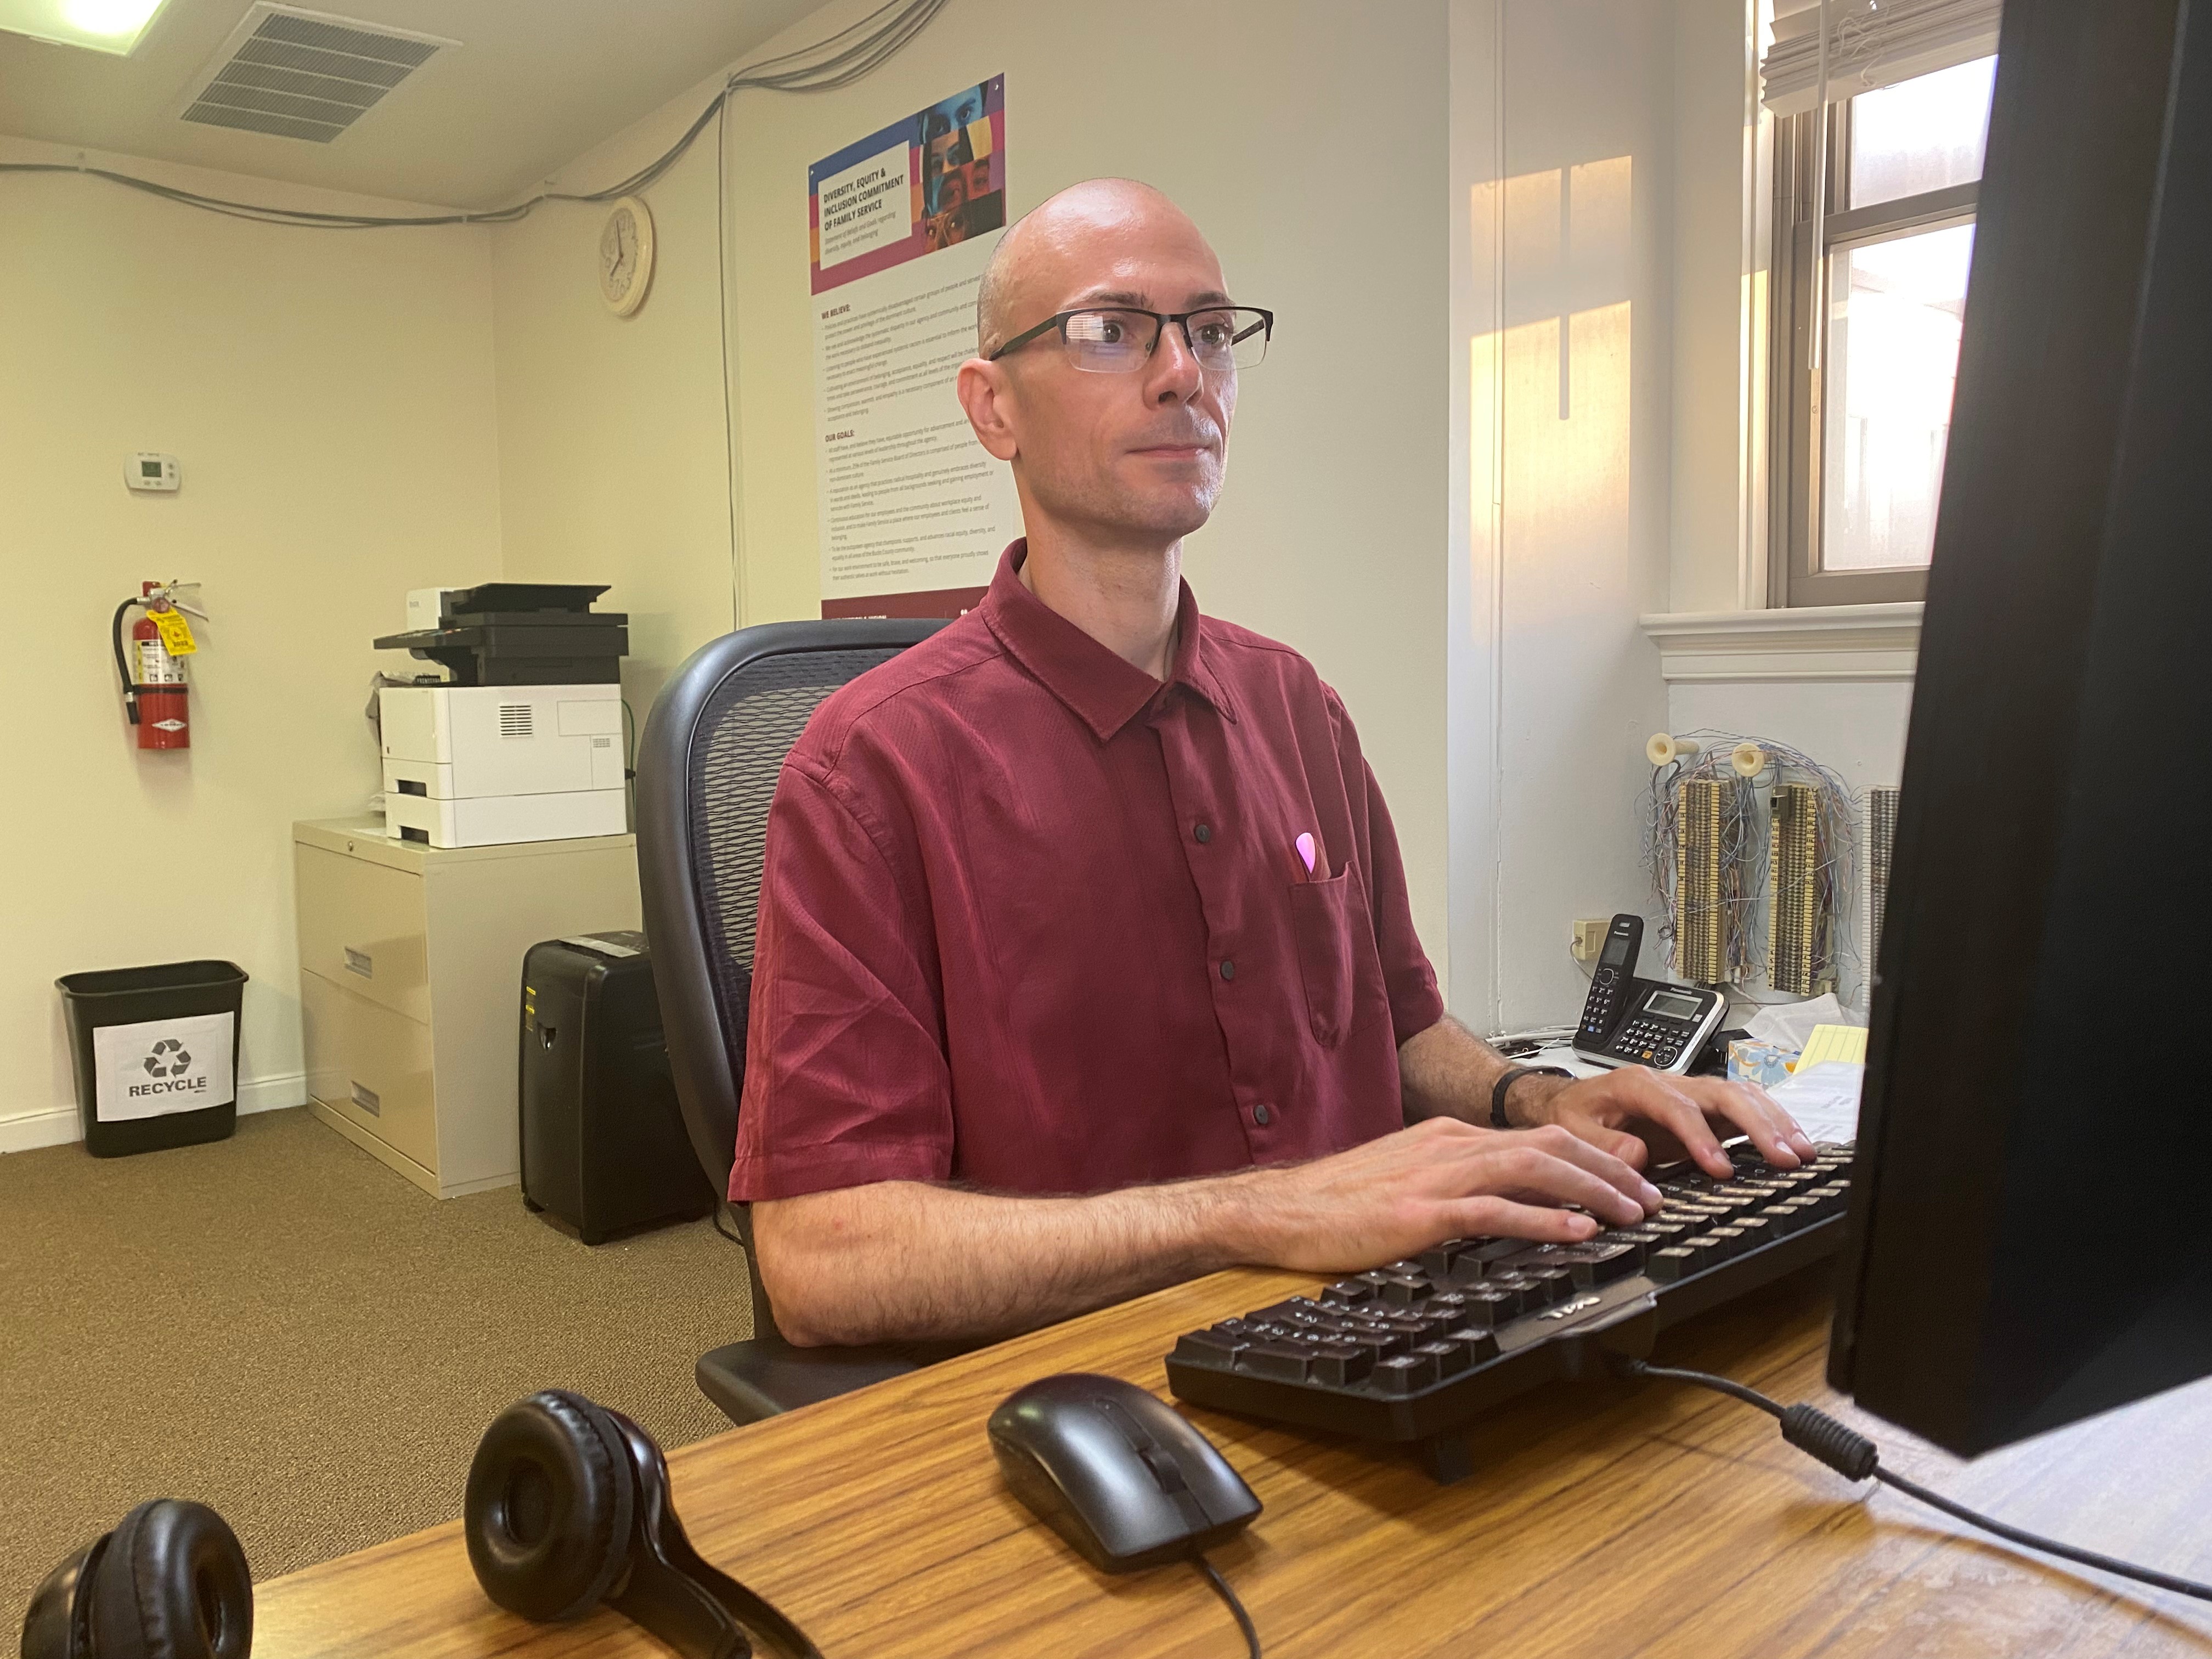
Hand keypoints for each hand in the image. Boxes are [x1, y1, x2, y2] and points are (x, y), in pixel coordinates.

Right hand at [1238, 1117, 1662, 1275]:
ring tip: (1632, 1212)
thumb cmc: (1334, 1203)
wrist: (1279, 1211)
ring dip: (1591, 1188)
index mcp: (1446, 1139)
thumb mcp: (1405, 1180)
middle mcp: (1448, 1147)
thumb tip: (1504, 1203)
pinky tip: (1578, 1231)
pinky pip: (1496, 1210)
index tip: (1628, 1178)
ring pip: (1533, 1167)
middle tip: (1652, 1195)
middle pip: (1548, 1144)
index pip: (1535, 1136)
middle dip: (1608, 1168)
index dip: (1592, 1155)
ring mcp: (1435, 1177)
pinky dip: (1544, 1218)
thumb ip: (1455, 1185)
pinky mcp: (1420, 1212)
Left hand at [1515, 1067, 1815, 1178]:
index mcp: (1637, 1084)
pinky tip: (1791, 1143)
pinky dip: (1771, 1124)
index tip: (1720, 1169)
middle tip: (1785, 1158)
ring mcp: (1691, 1093)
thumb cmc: (1574, 1114)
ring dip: (1774, 1123)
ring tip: (1801, 1153)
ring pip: (1742, 1097)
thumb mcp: (1573, 1131)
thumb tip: (1638, 1158)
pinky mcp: (1704, 1108)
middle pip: (1724, 1094)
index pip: (1679, 1108)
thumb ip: (1603, 1144)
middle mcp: (1671, 1082)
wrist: (1570, 1102)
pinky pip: (1743, 1109)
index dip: (1702, 1138)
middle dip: (1758, 1125)